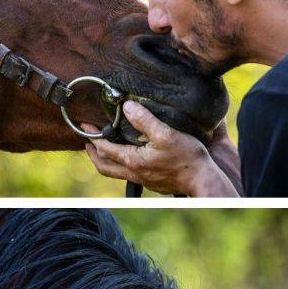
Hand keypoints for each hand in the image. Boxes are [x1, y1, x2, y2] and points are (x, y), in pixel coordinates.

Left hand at [84, 101, 236, 195]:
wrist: (203, 180)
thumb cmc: (186, 158)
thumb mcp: (166, 134)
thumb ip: (144, 120)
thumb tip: (126, 107)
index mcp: (132, 160)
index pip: (104, 148)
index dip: (93, 135)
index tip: (84, 125)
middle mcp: (133, 173)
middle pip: (103, 165)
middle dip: (93, 152)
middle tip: (88, 140)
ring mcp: (141, 179)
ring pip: (114, 171)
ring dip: (105, 159)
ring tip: (103, 147)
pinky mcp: (150, 182)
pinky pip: (127, 173)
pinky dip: (119, 164)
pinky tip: (128, 156)